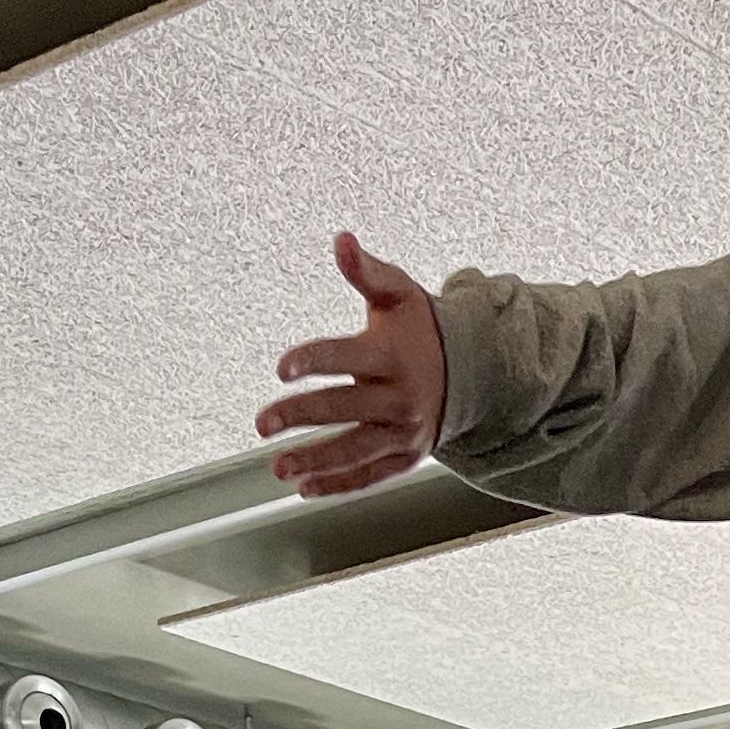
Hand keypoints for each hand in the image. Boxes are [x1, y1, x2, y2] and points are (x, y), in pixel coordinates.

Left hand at [257, 233, 447, 497]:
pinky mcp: (405, 457)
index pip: (347, 358)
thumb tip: (341, 239)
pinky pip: (369, 475)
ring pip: (355, 451)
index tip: (282, 368)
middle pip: (344, 409)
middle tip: (262, 424)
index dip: (313, 361)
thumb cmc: (418, 328)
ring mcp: (404, 434)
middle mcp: (400, 400)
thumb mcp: (398, 293)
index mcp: (392, 357)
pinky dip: (338, 484)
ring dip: (316, 462)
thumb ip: (366, 271)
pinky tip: (305, 489)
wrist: (468, 372)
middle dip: (301, 416)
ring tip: (278, 467)